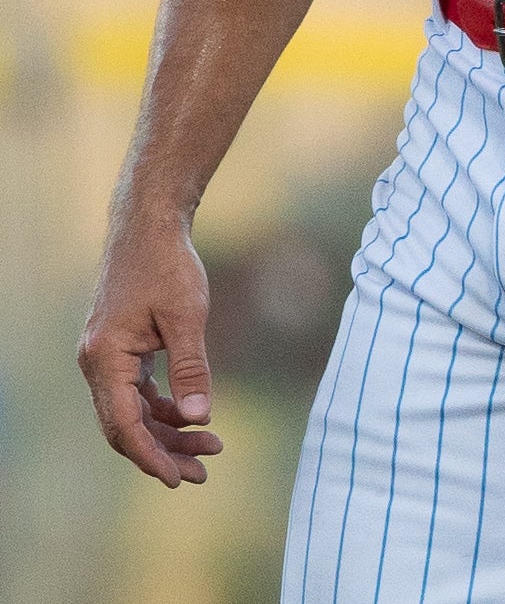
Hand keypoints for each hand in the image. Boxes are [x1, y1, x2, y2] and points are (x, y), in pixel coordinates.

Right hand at [78, 212, 222, 487]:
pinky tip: (192, 417)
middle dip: (164, 451)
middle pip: (126, 426)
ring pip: (132, 412)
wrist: (149, 224)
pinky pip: (136, 393)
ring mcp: (106, 357)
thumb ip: (191, 369)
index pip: (124, 426)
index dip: (151, 456)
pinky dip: (162, 408)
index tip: (179, 479)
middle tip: (204, 470)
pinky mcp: (119, 349)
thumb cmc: (168, 264)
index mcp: (105, 358)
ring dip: (167, 432)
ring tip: (209, 446)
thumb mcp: (186, 316)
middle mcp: (97, 363)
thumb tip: (199, 419)